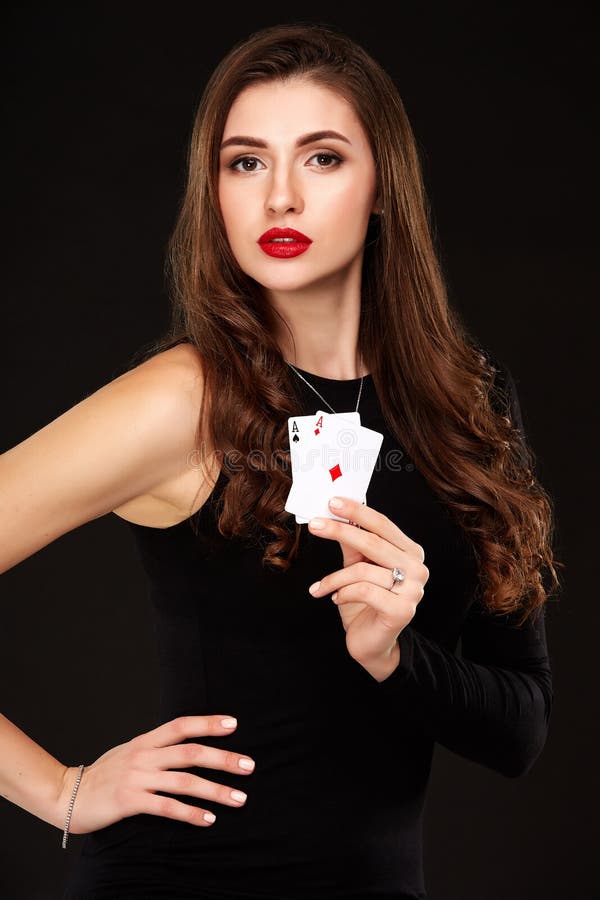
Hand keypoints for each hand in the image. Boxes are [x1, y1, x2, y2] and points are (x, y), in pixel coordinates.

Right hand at [56, 715, 254, 833]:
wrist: (68, 795)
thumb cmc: (105, 775)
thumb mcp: (130, 752)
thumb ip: (156, 748)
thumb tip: (188, 744)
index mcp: (145, 740)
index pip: (181, 725)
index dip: (208, 722)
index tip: (234, 724)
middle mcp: (143, 755)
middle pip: (190, 752)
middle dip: (223, 759)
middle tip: (249, 766)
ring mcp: (136, 778)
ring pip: (184, 781)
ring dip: (215, 790)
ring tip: (239, 798)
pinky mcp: (129, 802)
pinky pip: (166, 807)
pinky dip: (190, 813)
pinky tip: (208, 820)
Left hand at [307, 496, 428, 672]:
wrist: (372, 644)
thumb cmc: (365, 603)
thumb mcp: (356, 568)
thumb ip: (352, 544)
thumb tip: (336, 515)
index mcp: (410, 552)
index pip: (382, 524)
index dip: (357, 512)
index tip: (332, 502)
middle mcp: (417, 568)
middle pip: (373, 542)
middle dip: (339, 531)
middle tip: (315, 525)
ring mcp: (413, 590)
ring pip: (363, 569)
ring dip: (334, 578)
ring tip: (321, 586)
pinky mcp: (402, 610)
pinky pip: (363, 590)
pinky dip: (342, 593)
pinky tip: (335, 599)